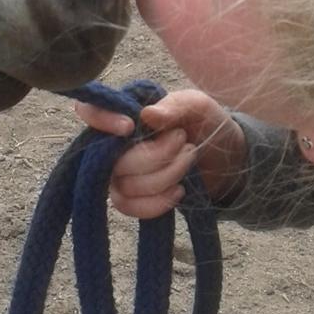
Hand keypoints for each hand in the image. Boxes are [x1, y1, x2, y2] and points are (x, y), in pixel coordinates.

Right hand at [72, 89, 247, 218]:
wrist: (224, 158)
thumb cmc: (204, 123)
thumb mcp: (197, 105)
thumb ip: (174, 106)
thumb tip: (146, 114)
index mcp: (124, 112)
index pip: (88, 110)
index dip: (100, 120)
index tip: (129, 127)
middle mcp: (113, 143)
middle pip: (113, 160)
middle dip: (156, 156)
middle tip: (184, 141)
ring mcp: (118, 173)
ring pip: (124, 186)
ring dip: (165, 176)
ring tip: (188, 159)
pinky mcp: (130, 198)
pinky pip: (129, 208)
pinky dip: (157, 203)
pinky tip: (179, 191)